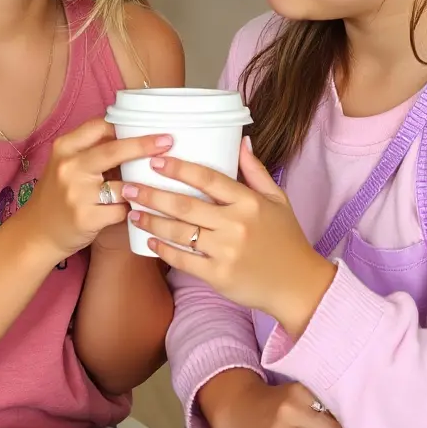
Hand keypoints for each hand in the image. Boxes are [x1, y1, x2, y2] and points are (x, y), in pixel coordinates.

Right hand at [27, 119, 171, 261]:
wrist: (37, 233)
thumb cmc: (59, 195)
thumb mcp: (67, 165)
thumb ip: (92, 151)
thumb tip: (133, 135)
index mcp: (65, 149)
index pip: (99, 127)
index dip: (124, 127)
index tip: (148, 126)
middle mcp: (69, 168)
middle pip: (114, 150)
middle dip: (144, 145)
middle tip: (168, 141)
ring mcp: (77, 194)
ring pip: (123, 185)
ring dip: (140, 187)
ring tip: (153, 188)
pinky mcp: (86, 218)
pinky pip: (121, 211)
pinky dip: (130, 210)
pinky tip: (133, 211)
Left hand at [122, 139, 334, 334]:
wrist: (298, 285)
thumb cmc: (286, 240)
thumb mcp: (278, 200)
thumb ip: (256, 172)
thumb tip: (241, 142)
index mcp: (249, 202)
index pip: (208, 178)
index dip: (179, 168)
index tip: (155, 160)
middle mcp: (236, 224)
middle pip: (185, 204)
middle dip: (152, 194)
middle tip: (128, 186)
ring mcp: (226, 251)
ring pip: (179, 232)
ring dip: (151, 220)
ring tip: (132, 211)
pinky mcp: (219, 276)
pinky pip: (183, 260)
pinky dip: (163, 249)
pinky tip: (149, 239)